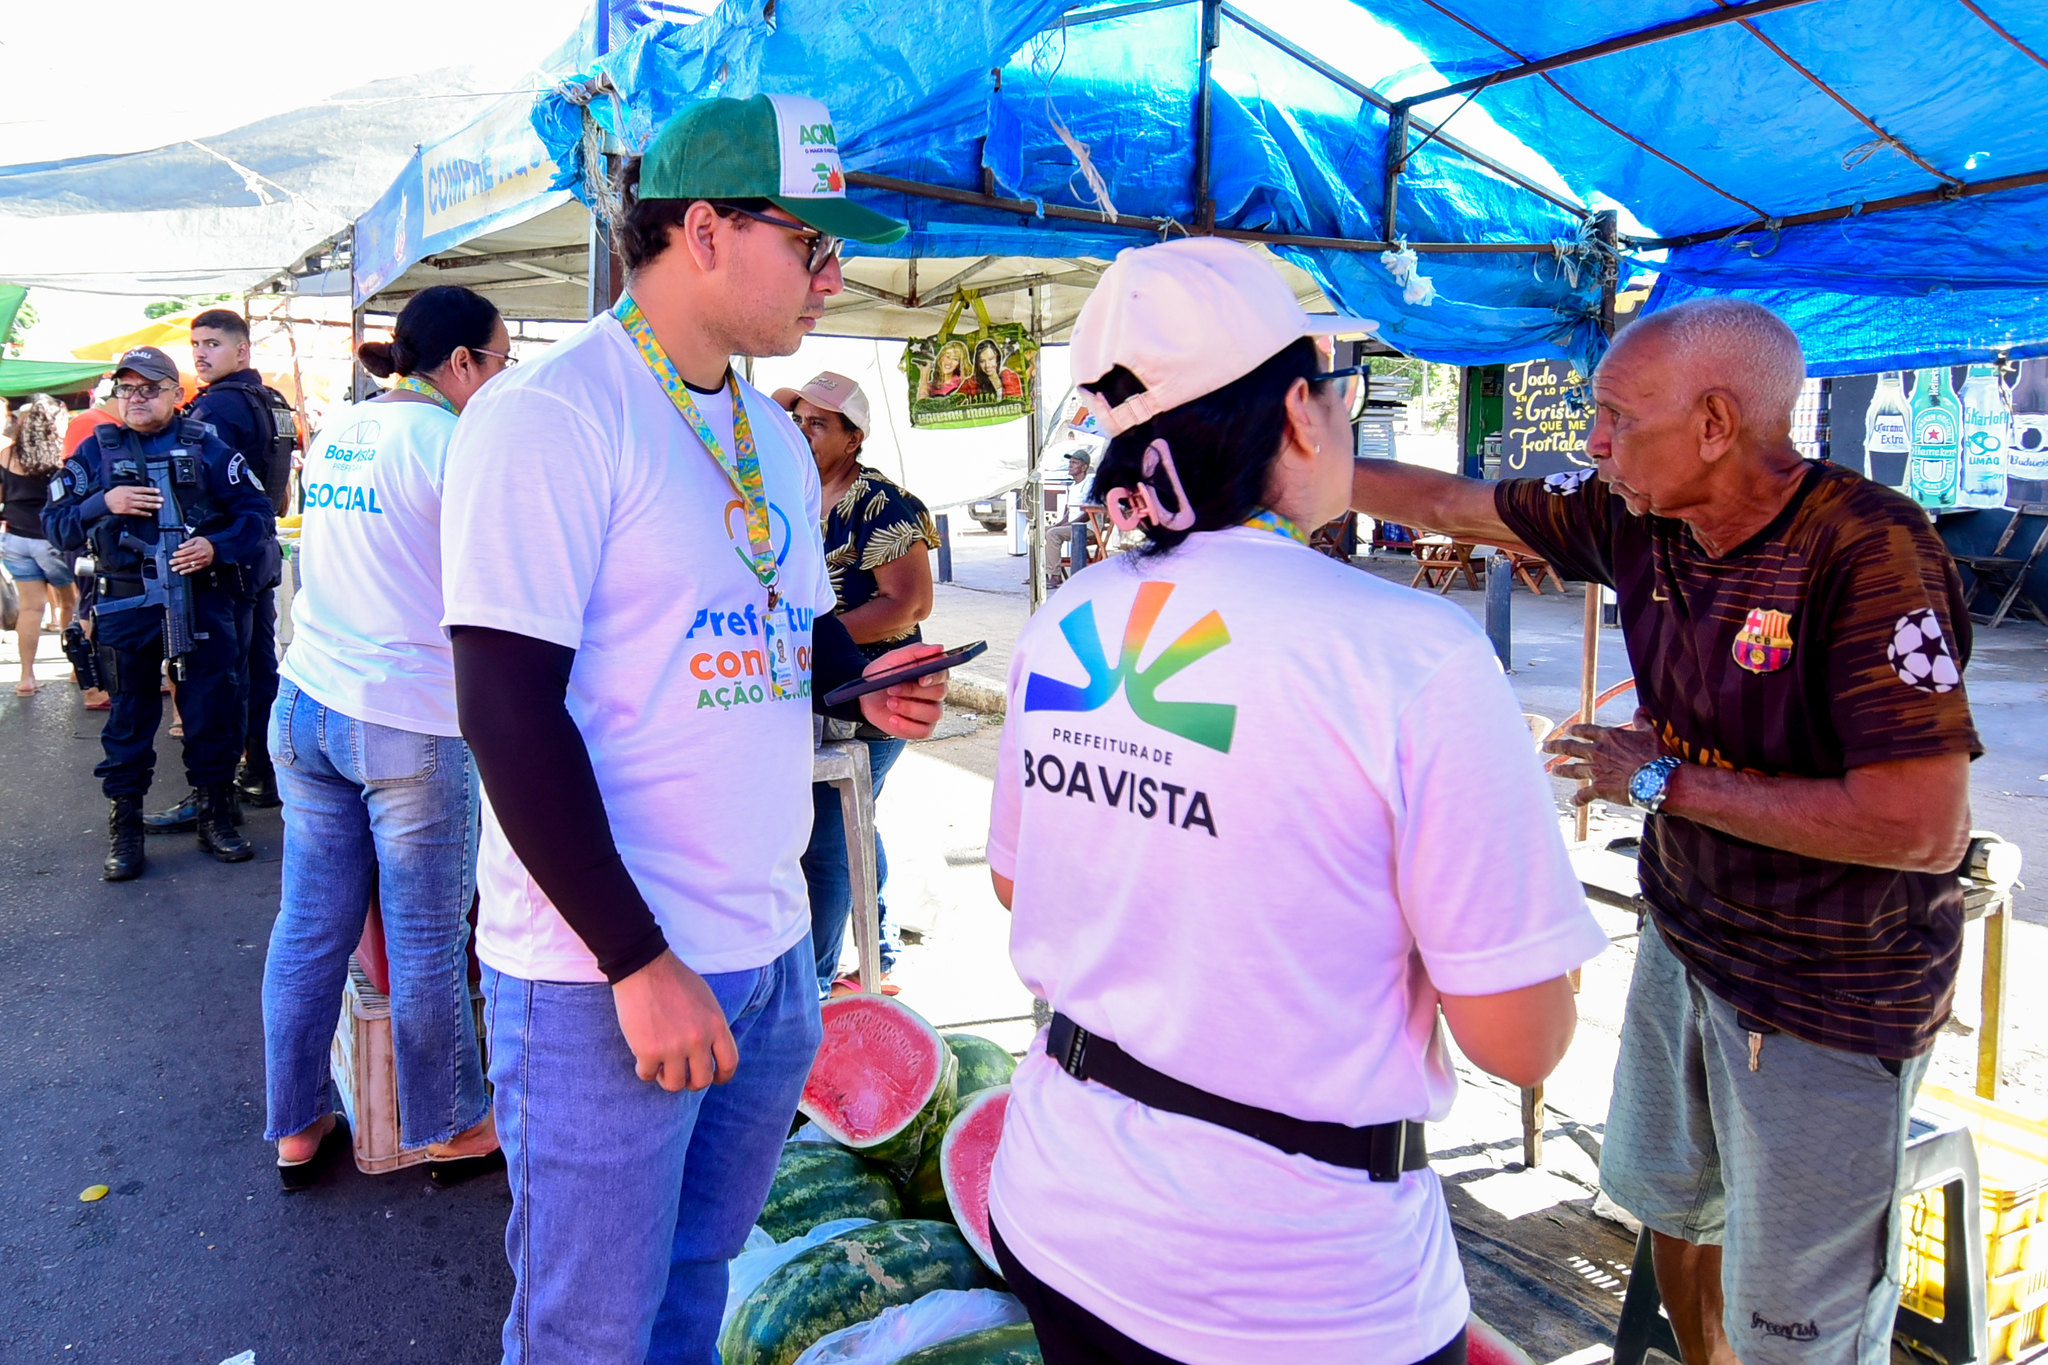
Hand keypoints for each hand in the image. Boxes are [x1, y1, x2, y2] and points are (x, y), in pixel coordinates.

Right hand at [104, 485, 162, 516]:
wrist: (104, 502)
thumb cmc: (113, 494)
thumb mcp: (121, 488)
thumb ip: (131, 488)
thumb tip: (141, 490)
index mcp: (129, 490)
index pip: (142, 489)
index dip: (151, 490)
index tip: (158, 491)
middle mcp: (130, 496)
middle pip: (144, 497)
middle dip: (154, 498)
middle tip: (162, 499)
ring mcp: (128, 504)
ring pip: (142, 505)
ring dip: (151, 506)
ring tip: (159, 506)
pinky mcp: (126, 511)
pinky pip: (137, 512)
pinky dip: (144, 513)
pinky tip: (149, 514)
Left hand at [169, 537, 214, 574]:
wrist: (216, 548)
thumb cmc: (205, 543)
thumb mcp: (197, 539)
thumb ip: (188, 543)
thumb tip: (180, 546)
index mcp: (197, 548)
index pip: (186, 551)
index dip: (179, 553)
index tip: (174, 555)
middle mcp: (199, 555)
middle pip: (187, 559)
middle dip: (177, 561)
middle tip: (171, 562)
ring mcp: (201, 561)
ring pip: (189, 565)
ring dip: (181, 567)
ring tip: (174, 569)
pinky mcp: (203, 565)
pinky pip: (194, 569)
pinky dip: (188, 571)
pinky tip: (182, 572)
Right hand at [610, 950, 738, 1091]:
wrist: (644, 967)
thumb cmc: (675, 980)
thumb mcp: (707, 1001)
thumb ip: (712, 1027)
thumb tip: (711, 1052)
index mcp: (716, 1025)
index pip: (729, 1063)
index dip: (722, 1077)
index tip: (714, 1079)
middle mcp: (698, 1040)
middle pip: (701, 1080)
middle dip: (692, 1082)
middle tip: (683, 1075)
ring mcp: (673, 1047)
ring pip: (674, 1084)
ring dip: (667, 1078)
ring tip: (661, 1066)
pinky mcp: (648, 1051)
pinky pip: (648, 1075)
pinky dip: (645, 1070)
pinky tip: (643, 1058)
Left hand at [856, 642, 948, 739]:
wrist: (866, 697)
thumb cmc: (882, 676)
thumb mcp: (893, 659)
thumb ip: (916, 652)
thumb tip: (939, 648)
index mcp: (931, 673)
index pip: (944, 673)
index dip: (935, 676)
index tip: (921, 679)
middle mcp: (935, 692)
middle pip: (939, 693)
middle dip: (913, 691)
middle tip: (892, 689)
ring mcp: (930, 711)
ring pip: (933, 713)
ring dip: (909, 708)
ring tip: (890, 703)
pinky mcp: (922, 728)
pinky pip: (923, 731)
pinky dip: (907, 726)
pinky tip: (893, 719)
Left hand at [1542, 708, 1668, 807]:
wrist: (1656, 779)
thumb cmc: (1656, 755)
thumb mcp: (1650, 733)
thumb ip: (1642, 721)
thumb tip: (1642, 709)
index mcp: (1609, 737)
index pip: (1586, 731)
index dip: (1575, 730)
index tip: (1568, 731)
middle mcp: (1598, 751)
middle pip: (1571, 747)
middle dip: (1556, 746)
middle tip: (1545, 746)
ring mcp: (1596, 770)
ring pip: (1573, 769)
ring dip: (1562, 770)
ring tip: (1553, 770)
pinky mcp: (1599, 787)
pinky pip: (1584, 794)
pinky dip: (1578, 798)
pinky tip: (1573, 801)